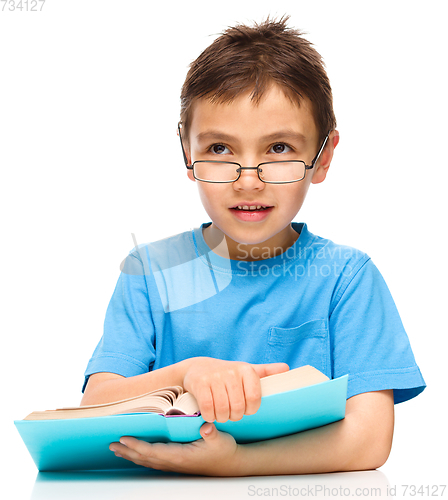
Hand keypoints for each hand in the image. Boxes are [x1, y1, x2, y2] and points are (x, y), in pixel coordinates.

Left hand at [110, 423, 239, 475]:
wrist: (231, 465)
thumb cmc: (225, 451)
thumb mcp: (221, 439)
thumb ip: (212, 432)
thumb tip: (207, 425)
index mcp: (181, 456)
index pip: (153, 451)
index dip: (137, 446)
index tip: (124, 439)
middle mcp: (175, 462)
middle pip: (145, 458)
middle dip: (127, 451)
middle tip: (111, 445)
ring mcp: (175, 464)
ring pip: (148, 461)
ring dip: (131, 455)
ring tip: (117, 449)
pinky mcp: (177, 463)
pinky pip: (154, 461)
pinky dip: (141, 457)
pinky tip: (136, 454)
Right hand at [183, 358, 288, 422]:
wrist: (198, 368)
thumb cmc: (227, 374)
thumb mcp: (246, 371)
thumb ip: (266, 371)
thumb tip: (287, 368)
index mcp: (246, 370)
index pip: (255, 398)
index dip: (250, 410)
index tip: (245, 409)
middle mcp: (231, 371)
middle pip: (238, 407)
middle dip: (235, 416)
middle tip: (231, 413)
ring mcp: (215, 377)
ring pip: (223, 409)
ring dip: (222, 418)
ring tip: (221, 414)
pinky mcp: (200, 383)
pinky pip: (208, 408)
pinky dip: (209, 416)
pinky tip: (210, 413)